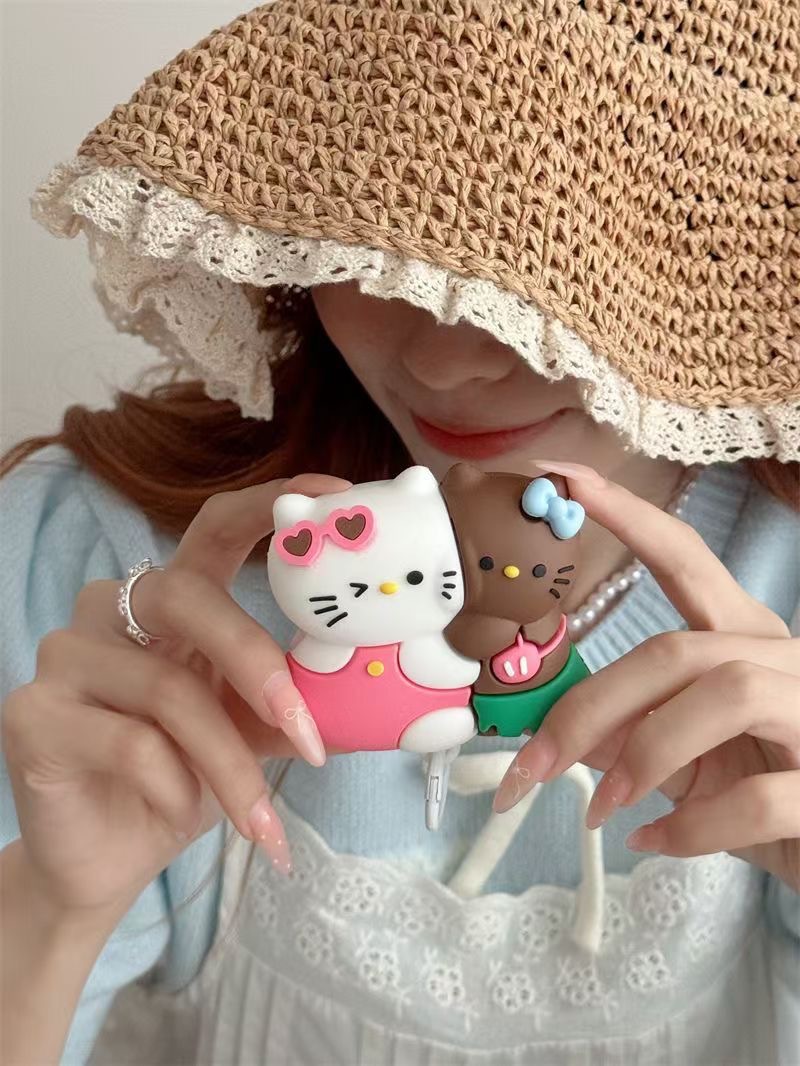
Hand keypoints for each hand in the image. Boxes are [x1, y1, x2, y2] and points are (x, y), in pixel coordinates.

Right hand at [2, 474, 348, 920]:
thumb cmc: (183, 779)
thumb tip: (380, 689)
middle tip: (308, 733)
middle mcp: (113, 609)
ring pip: (168, 689)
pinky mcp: (32, 714)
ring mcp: (67, 656)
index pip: (217, 527)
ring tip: (260, 818)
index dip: (273, 502)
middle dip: (256, 662)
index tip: (336, 497)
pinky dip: (175, 784)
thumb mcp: (252, 732)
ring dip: (229, 764)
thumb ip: (297, 699)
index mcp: (174, 602)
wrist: (107, 857)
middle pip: (189, 595)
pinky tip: (181, 808)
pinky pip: (127, 741)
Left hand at [493, 462, 799, 890]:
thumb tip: (559, 730)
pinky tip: (653, 843)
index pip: (685, 560)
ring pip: (724, 693)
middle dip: (593, 706)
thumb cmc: (767, 793)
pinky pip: (758, 796)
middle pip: (677, 649)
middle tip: (533, 766)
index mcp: (746, 641)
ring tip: (602, 808)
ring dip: (644, 755)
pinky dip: (691, 827)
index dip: (627, 516)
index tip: (562, 478)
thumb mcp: (689, 759)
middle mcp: (784, 662)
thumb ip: (633, 732)